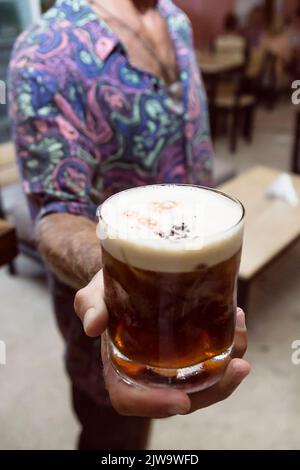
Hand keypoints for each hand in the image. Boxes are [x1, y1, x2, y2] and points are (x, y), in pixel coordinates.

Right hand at [74, 270, 249, 417]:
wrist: (125, 275)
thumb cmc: (107, 290)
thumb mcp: (93, 293)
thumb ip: (90, 306)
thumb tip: (93, 325)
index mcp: (119, 369)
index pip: (131, 400)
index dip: (154, 406)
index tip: (182, 400)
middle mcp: (148, 373)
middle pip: (182, 396)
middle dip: (214, 389)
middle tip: (238, 366)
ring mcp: (171, 363)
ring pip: (204, 380)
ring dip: (229, 365)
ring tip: (240, 331)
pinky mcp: (189, 347)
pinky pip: (212, 358)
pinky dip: (230, 345)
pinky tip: (236, 319)